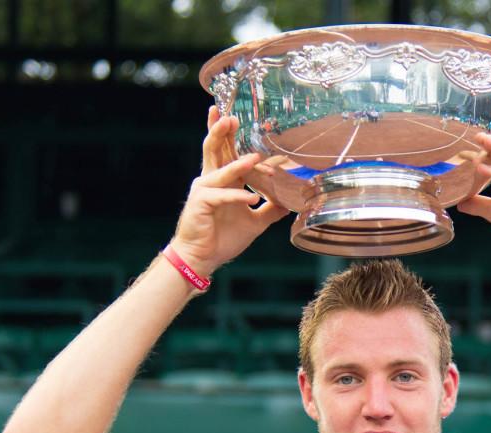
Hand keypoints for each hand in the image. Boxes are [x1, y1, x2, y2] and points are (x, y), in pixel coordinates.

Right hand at [170, 107, 288, 275]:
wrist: (202, 257)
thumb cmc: (222, 238)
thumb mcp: (254, 222)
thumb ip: (270, 210)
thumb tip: (289, 204)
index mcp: (222, 180)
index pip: (226, 151)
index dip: (231, 135)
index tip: (241, 120)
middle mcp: (211, 179)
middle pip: (215, 149)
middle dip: (221, 132)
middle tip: (231, 116)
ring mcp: (204, 189)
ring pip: (220, 170)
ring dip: (237, 164)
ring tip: (254, 158)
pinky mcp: (201, 203)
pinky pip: (222, 197)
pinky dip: (237, 197)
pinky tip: (251, 199)